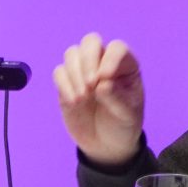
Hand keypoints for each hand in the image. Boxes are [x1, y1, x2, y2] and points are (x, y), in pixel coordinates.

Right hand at [53, 32, 145, 166]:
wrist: (106, 145)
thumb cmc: (123, 125)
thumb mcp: (128, 115)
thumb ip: (117, 98)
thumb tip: (101, 84)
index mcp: (125, 65)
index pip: (117, 48)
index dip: (110, 59)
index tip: (105, 79)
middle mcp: (103, 62)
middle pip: (91, 41)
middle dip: (88, 59)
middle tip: (91, 84)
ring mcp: (83, 71)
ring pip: (72, 54)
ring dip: (75, 74)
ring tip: (83, 98)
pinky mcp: (66, 83)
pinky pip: (59, 72)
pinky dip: (64, 85)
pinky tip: (75, 102)